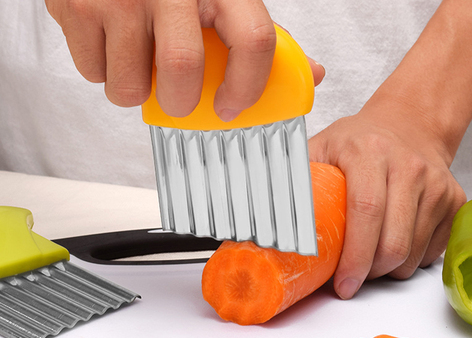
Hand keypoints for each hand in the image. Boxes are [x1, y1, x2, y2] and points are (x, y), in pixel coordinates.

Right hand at [46, 0, 323, 120]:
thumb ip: (258, 33)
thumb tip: (311, 74)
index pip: (253, 40)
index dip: (248, 88)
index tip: (232, 109)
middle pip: (182, 72)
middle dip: (179, 102)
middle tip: (177, 96)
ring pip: (128, 87)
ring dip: (135, 90)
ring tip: (138, 61)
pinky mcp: (75, 4)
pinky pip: (94, 73)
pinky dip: (104, 72)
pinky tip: (111, 43)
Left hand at [309, 96, 466, 298]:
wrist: (410, 123)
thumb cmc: (360, 140)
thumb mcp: (321, 147)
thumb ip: (294, 176)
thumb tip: (258, 212)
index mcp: (369, 153)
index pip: (366, 211)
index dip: (354, 256)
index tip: (342, 284)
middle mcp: (408, 167)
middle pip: (393, 242)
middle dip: (369, 274)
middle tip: (351, 280)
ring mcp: (436, 184)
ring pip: (413, 254)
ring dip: (387, 271)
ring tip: (368, 261)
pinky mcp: (453, 200)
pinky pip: (432, 251)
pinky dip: (409, 261)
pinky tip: (392, 245)